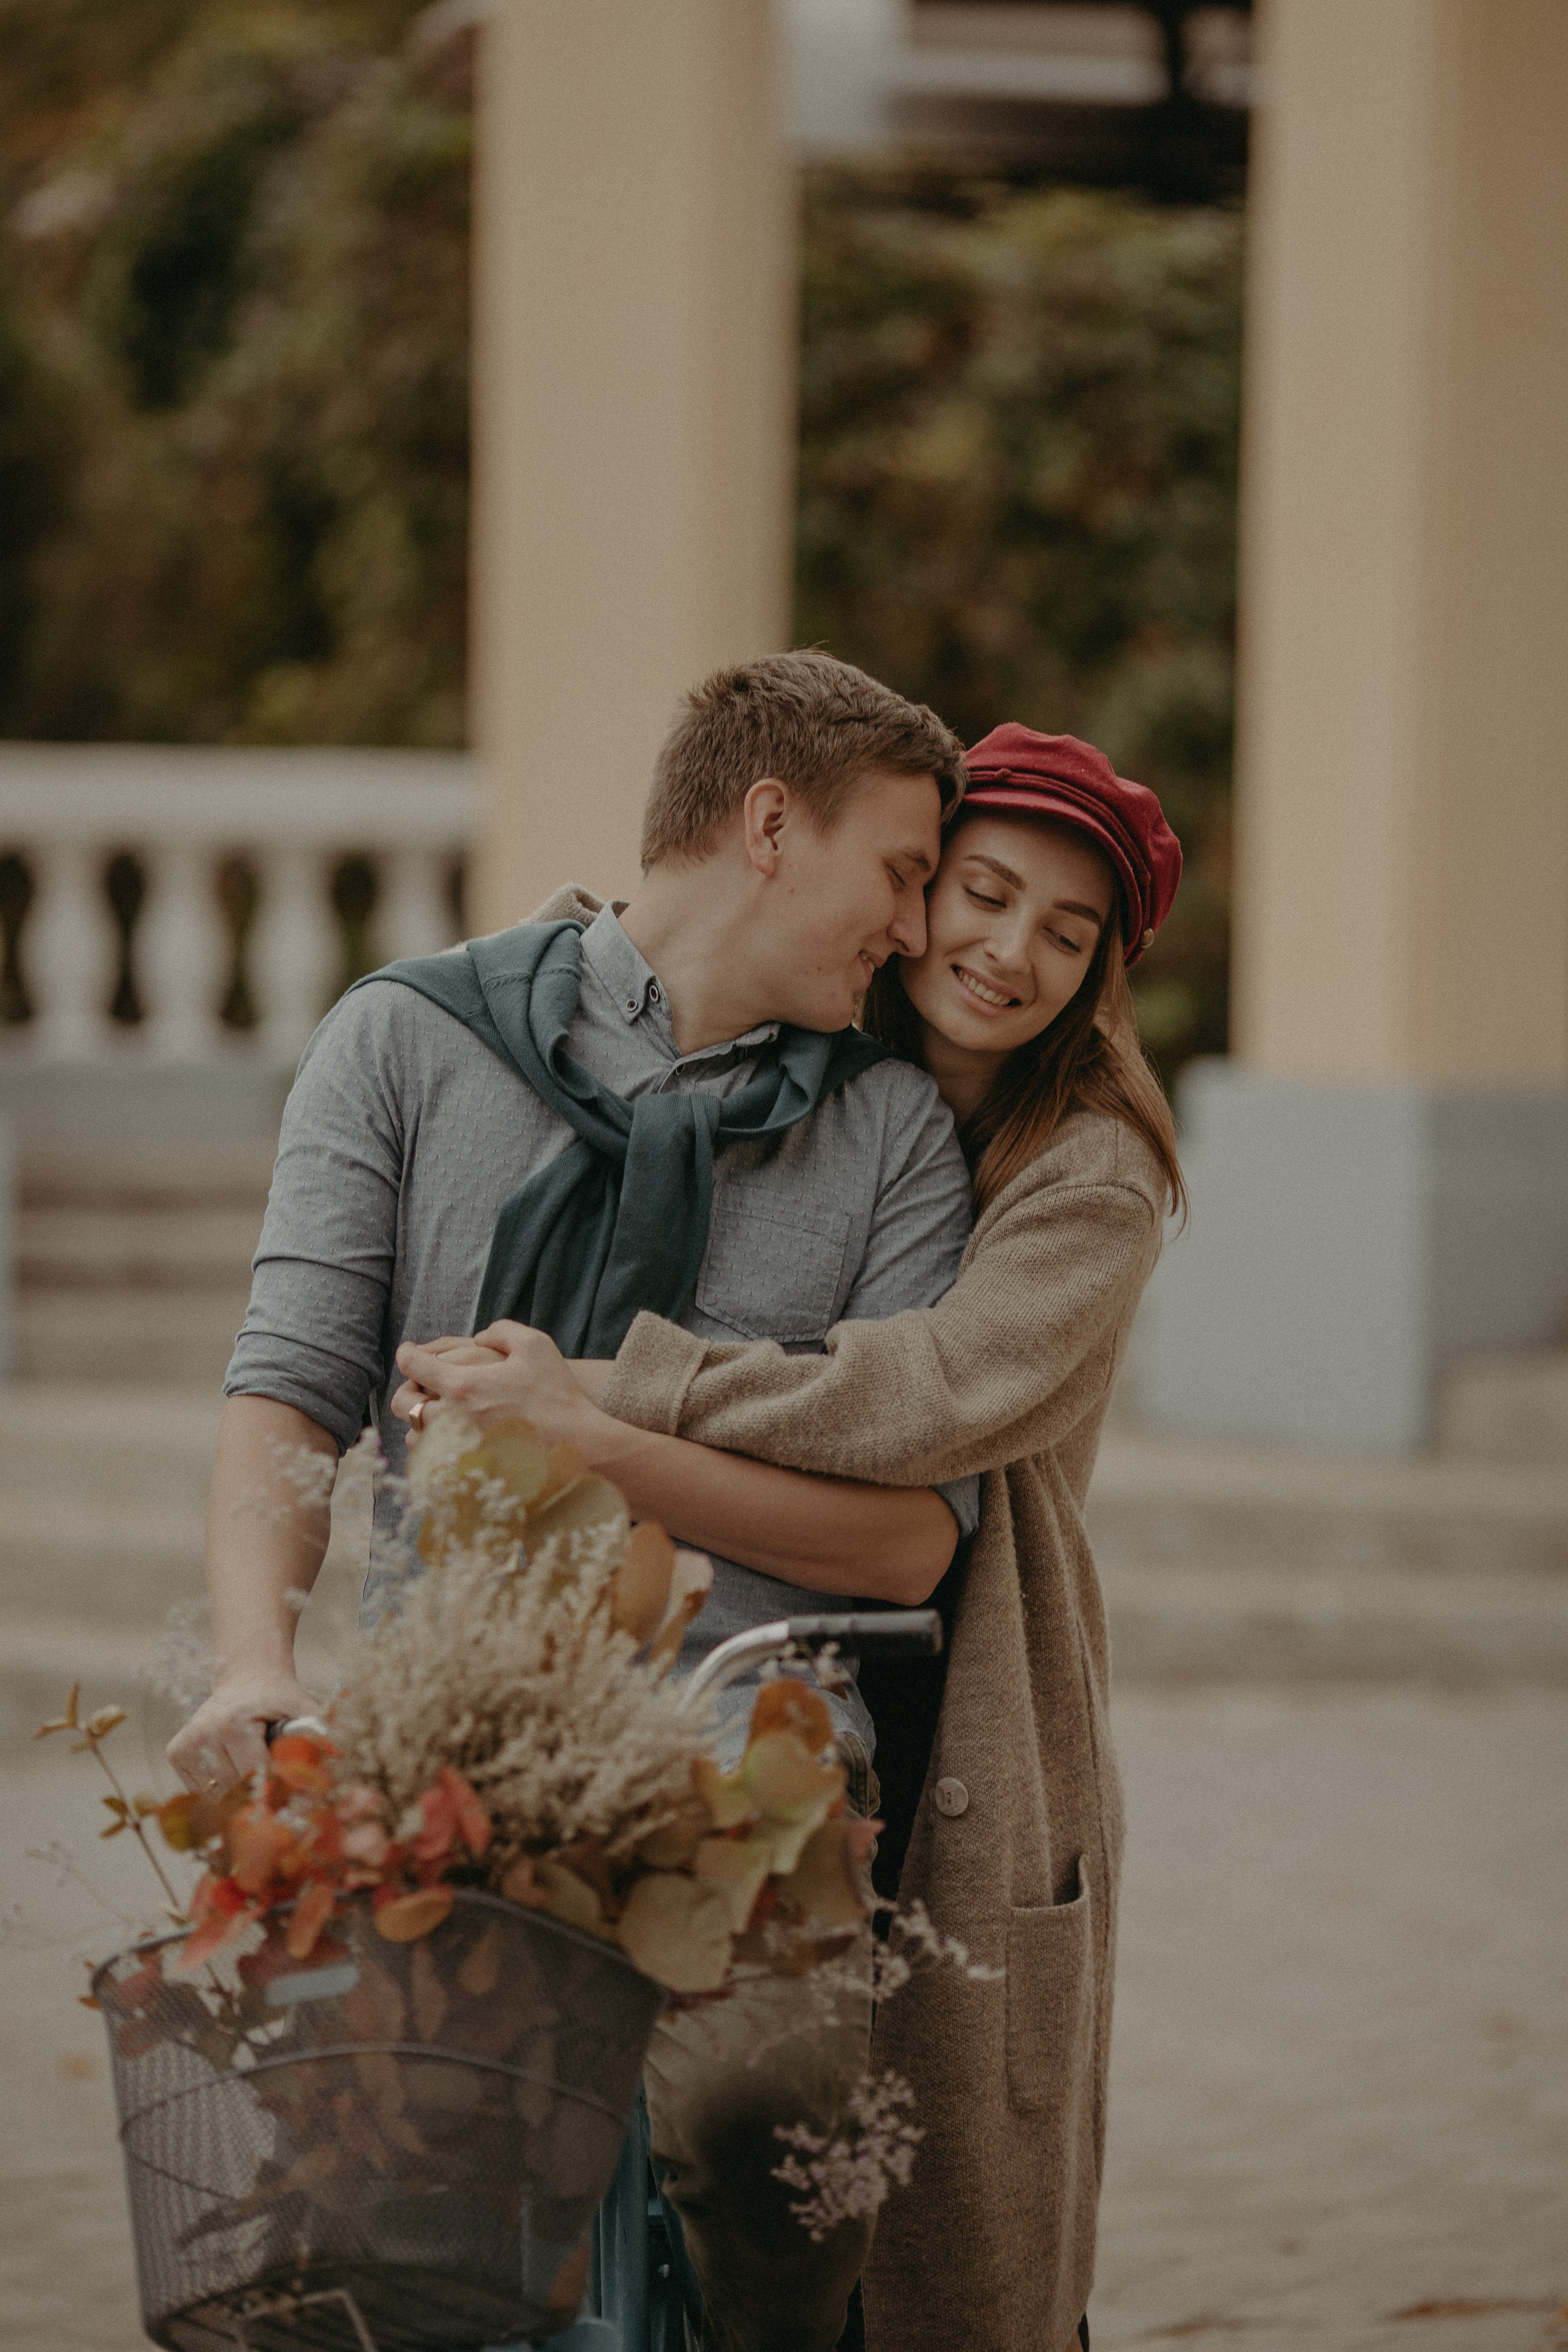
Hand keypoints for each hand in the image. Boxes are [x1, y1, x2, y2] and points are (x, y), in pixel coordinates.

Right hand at [166, 1668, 316, 1792]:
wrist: (247, 1676)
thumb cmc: (278, 1696)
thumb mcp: (303, 1708)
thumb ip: (319, 1734)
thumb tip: (337, 1761)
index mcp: (234, 1722)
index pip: (255, 1775)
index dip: (275, 1789)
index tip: (290, 1796)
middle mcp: (205, 1731)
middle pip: (236, 1787)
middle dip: (258, 1792)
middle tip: (275, 1786)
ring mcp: (187, 1742)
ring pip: (216, 1794)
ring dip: (237, 1791)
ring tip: (252, 1769)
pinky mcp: (176, 1751)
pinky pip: (199, 1789)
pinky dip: (218, 1788)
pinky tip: (231, 1767)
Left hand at [394, 1321, 603, 1449]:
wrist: (577, 1446)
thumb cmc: (557, 1395)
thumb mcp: (536, 1345)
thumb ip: (501, 1331)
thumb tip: (479, 1338)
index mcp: (462, 1385)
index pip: (413, 1365)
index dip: (407, 1353)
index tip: (409, 1352)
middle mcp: (450, 1418)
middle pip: (403, 1403)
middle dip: (408, 1390)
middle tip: (420, 1385)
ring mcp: (454, 1449)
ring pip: (413, 1435)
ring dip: (422, 1421)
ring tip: (439, 1414)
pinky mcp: (462, 1473)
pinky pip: (431, 1461)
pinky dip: (434, 1447)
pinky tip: (451, 1439)